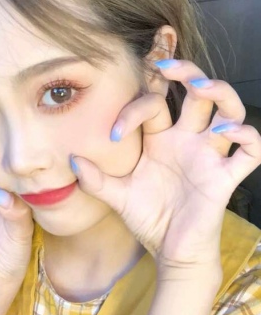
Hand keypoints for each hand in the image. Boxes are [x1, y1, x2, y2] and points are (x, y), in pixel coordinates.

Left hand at [71, 60, 260, 270]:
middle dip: (187, 71)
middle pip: (197, 92)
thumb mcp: (118, 196)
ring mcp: (208, 155)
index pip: (153, 104)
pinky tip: (226, 132)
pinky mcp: (225, 176)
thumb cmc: (148, 217)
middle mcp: (186, 141)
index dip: (133, 109)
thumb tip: (71, 159)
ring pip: (228, 110)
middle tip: (168, 64)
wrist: (169, 250)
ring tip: (202, 88)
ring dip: (219, 93)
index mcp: (160, 140)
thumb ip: (96, 179)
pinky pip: (250, 151)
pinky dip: (247, 136)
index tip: (113, 133)